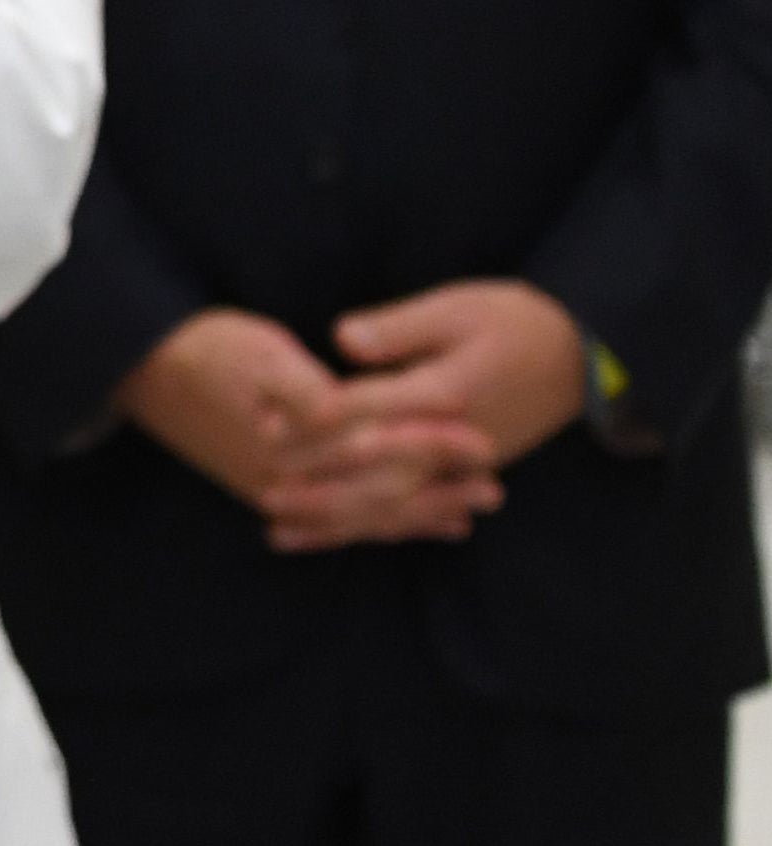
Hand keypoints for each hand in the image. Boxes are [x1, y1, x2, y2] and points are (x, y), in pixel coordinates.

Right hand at [113, 306, 499, 550]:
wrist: (143, 371)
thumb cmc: (206, 351)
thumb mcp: (258, 352)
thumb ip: (306, 389)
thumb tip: (347, 415)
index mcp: (292, 443)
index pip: (377, 449)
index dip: (430, 442)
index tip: (479, 437)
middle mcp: (288, 481)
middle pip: (377, 492)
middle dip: (438, 488)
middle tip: (494, 487)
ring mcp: (278, 494)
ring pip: (362, 515)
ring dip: (418, 515)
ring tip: (469, 513)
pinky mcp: (272, 495)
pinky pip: (339, 522)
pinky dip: (381, 527)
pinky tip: (414, 526)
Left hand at [257, 280, 585, 553]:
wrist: (582, 357)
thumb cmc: (512, 322)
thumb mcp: (454, 309)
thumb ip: (398, 328)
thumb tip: (342, 339)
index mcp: (446, 394)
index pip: (370, 413)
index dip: (314, 420)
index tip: (266, 425)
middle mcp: (454, 442)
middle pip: (376, 471)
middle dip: (316, 481)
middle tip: (263, 487)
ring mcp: (462, 466)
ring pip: (392, 502)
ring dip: (334, 515)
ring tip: (277, 526)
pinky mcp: (462, 476)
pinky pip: (413, 510)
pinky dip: (371, 524)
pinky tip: (332, 537)